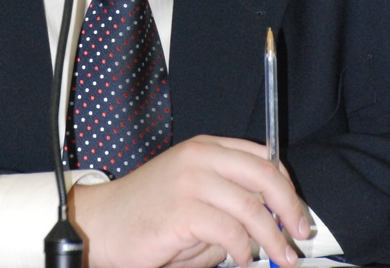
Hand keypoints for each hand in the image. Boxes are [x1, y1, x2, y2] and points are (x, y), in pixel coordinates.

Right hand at [69, 135, 310, 267]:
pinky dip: (244, 250)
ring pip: (252, 207)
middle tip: (300, 234)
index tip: (295, 211)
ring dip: (273, 238)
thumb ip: (227, 197)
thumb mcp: (191, 192)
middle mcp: (199, 157)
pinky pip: (231, 232)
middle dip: (290, 208)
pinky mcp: (183, 210)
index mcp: (204, 147)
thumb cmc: (147, 212)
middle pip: (264, 174)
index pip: (261, 156)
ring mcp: (190, 181)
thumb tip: (270, 220)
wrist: (103, 222)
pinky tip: (241, 258)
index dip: (286, 186)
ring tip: (280, 258)